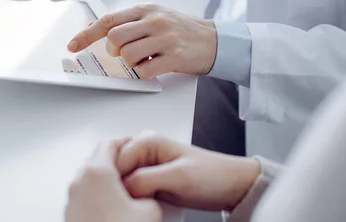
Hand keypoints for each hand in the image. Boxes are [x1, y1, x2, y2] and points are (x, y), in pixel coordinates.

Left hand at [66, 139, 161, 221]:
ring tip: (128, 195)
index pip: (110, 143)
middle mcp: (79, 182)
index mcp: (97, 172)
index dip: (126, 143)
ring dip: (108, 182)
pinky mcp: (71, 215)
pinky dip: (100, 198)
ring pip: (91, 179)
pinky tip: (116, 212)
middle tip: (134, 169)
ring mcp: (72, 199)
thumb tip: (145, 198)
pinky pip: (87, 196)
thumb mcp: (149, 212)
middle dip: (118, 163)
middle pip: (98, 159)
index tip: (136, 147)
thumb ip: (148, 193)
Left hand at [67, 4, 217, 78]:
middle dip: (113, 51)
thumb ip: (126, 21)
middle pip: (114, 38)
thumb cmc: (180, 29)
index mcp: (146, 9)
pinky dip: (145, 73)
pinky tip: (156, 65)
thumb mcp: (153, 16)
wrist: (214, 40)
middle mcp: (154, 21)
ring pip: (128, 55)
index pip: (108, 20)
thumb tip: (94, 25)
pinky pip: (145, 71)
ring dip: (131, 63)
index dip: (87, 35)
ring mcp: (165, 38)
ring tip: (145, 59)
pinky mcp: (175, 57)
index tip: (73, 45)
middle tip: (124, 54)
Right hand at [116, 133, 259, 211]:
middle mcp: (143, 150)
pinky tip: (147, 205)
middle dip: (122, 188)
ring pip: (122, 183)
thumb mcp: (178, 177)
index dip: (116, 181)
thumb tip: (124, 187)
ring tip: (145, 203)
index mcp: (147, 141)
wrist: (231, 186)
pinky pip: (132, 192)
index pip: (114, 161)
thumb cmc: (212, 175)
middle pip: (115, 171)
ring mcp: (146, 166)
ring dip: (129, 195)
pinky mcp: (150, 181)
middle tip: (137, 201)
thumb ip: (146, 179)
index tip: (125, 197)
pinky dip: (136, 200)